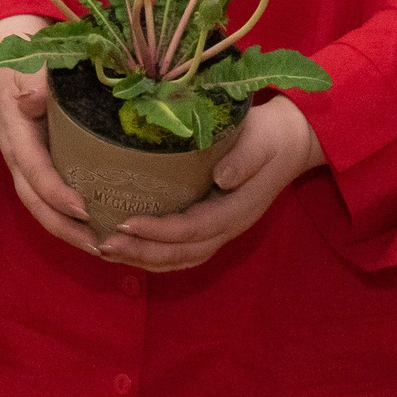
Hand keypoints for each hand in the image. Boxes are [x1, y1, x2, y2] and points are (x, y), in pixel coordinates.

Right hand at [0, 62, 100, 255]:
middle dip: (64, 228)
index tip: (84, 210)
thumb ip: (36, 82)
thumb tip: (34, 99)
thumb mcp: (31, 65)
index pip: (33, 170)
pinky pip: (49, 199)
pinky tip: (97, 229)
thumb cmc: (25, 61)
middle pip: (34, 202)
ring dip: (68, 231)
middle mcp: (17, 155)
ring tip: (101, 247)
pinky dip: (69, 220)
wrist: (6, 56)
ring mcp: (25, 163)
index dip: (55, 192)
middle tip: (99, 246)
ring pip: (40, 206)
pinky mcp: (38, 165)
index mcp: (16, 132)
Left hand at [99, 97, 327, 271]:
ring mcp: (221, 230)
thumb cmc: (271, 137)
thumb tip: (222, 179)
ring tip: (107, 249)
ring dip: (143, 259)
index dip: (159, 231)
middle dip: (142, 252)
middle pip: (182, 253)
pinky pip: (182, 251)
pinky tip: (128, 247)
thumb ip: (244, 160)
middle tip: (104, 243)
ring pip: (180, 258)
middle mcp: (227, 227)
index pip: (194, 229)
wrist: (292, 141)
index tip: (126, 222)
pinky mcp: (212, 224)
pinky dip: (154, 255)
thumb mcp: (261, 142)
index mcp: (237, 210)